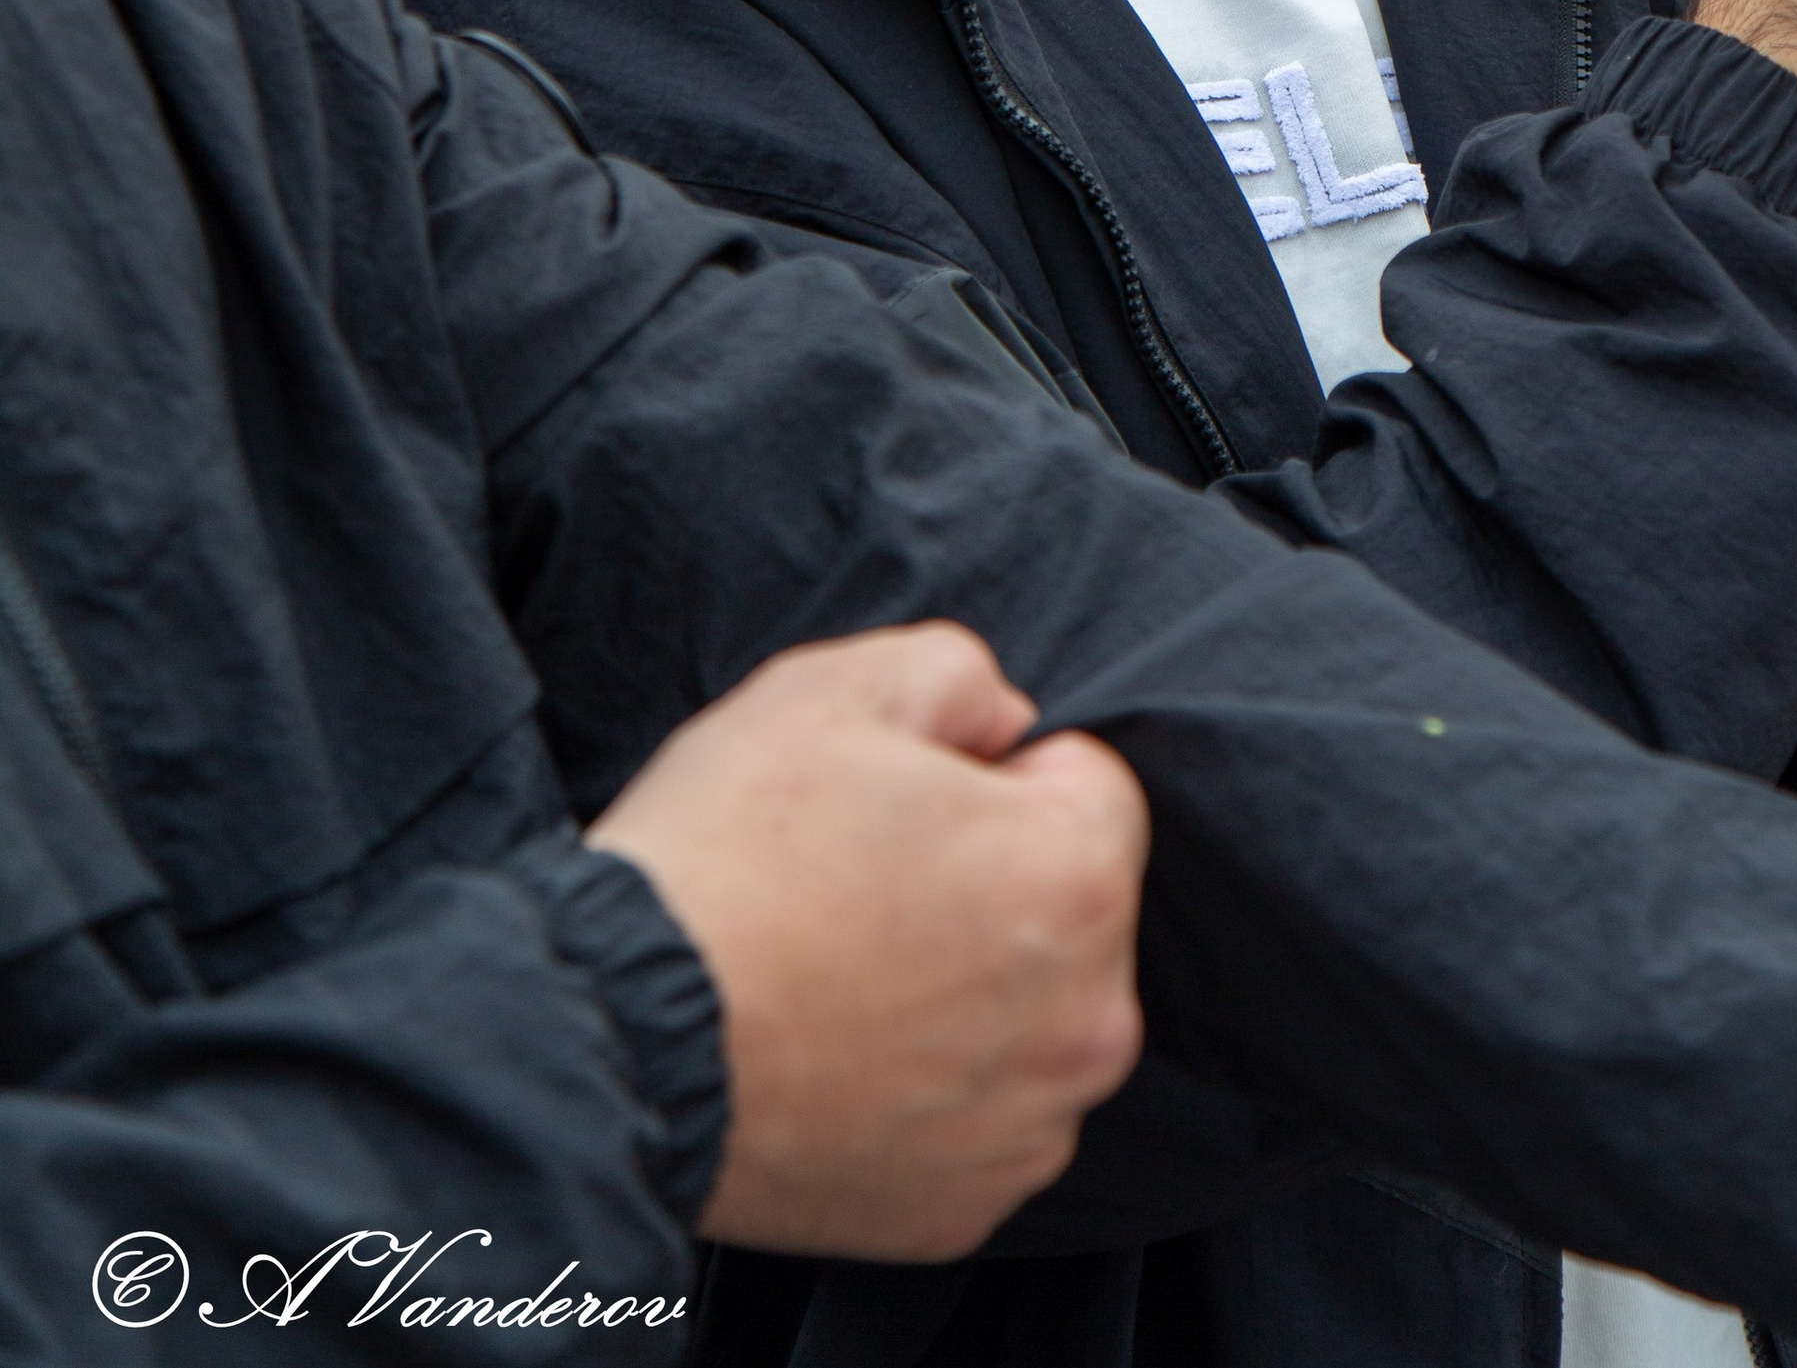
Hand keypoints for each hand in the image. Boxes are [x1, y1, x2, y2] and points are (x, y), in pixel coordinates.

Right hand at [589, 623, 1148, 1261]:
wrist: (617, 1039)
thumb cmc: (726, 857)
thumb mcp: (837, 686)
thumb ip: (963, 675)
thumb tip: (1006, 724)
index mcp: (1077, 882)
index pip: (1089, 784)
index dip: (993, 774)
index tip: (906, 804)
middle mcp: (1085, 1022)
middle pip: (1070, 912)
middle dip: (994, 884)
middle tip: (864, 885)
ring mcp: (1026, 1132)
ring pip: (1029, 1021)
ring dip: (968, 993)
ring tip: (843, 974)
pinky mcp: (961, 1212)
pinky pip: (976, 1119)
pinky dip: (926, 1089)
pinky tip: (838, 1056)